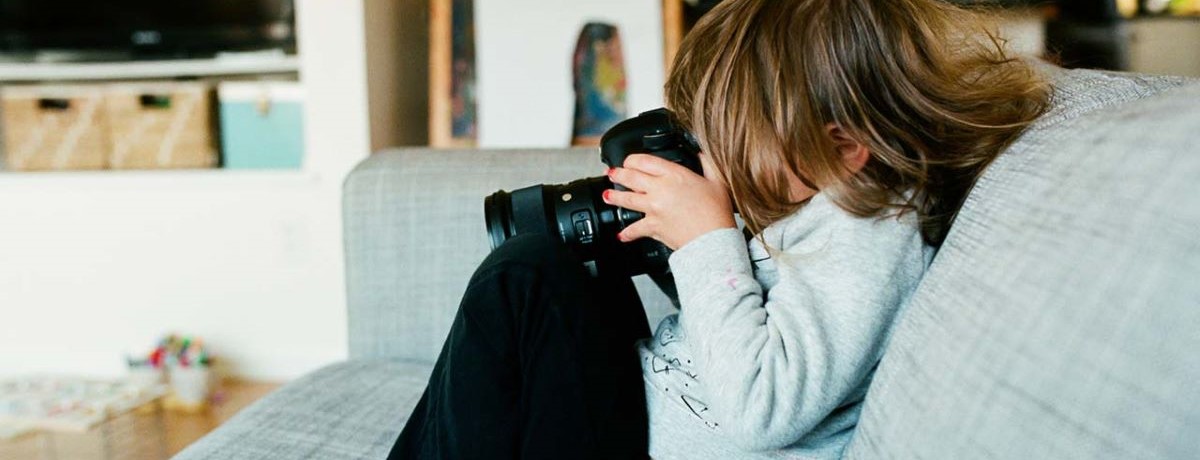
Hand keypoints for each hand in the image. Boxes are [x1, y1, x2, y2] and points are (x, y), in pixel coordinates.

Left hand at [603, 153, 735, 249]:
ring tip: (608, 196)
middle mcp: (660, 189)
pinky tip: (621, 234)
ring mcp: (653, 208)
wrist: (713, 240)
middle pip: (630, 177)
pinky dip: (626, 233)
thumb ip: (707, 164)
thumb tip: (702, 154)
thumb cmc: (716, 213)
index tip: (630, 161)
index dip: (633, 159)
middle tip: (612, 174)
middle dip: (618, 174)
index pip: (645, 161)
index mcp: (674, 175)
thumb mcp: (717, 181)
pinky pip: (634, 229)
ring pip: (626, 199)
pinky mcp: (652, 226)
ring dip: (614, 197)